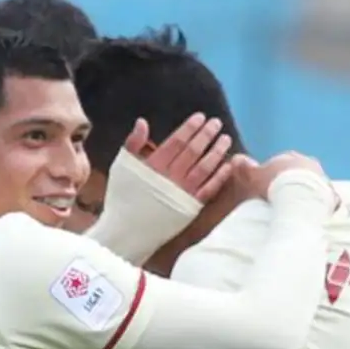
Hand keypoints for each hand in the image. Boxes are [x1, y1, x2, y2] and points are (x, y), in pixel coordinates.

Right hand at [122, 114, 236, 202]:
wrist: (127, 231)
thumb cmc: (122, 198)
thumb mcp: (122, 167)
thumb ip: (132, 144)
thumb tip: (142, 121)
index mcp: (154, 165)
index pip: (177, 141)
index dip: (190, 128)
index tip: (201, 117)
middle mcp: (171, 176)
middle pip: (193, 151)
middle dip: (206, 135)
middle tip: (216, 123)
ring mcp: (183, 192)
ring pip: (204, 167)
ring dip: (216, 152)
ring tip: (225, 139)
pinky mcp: (190, 207)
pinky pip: (209, 189)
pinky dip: (219, 176)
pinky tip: (227, 165)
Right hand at [236, 151, 327, 202]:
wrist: (300, 199)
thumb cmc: (275, 186)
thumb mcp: (255, 177)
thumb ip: (246, 168)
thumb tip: (236, 158)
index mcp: (290, 157)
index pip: (281, 160)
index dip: (273, 172)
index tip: (267, 184)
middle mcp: (309, 163)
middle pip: (298, 170)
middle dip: (290, 179)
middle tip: (280, 194)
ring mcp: (322, 178)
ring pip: (310, 182)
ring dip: (303, 190)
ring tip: (293, 204)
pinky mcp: (330, 194)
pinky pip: (321, 197)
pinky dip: (314, 202)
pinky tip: (308, 211)